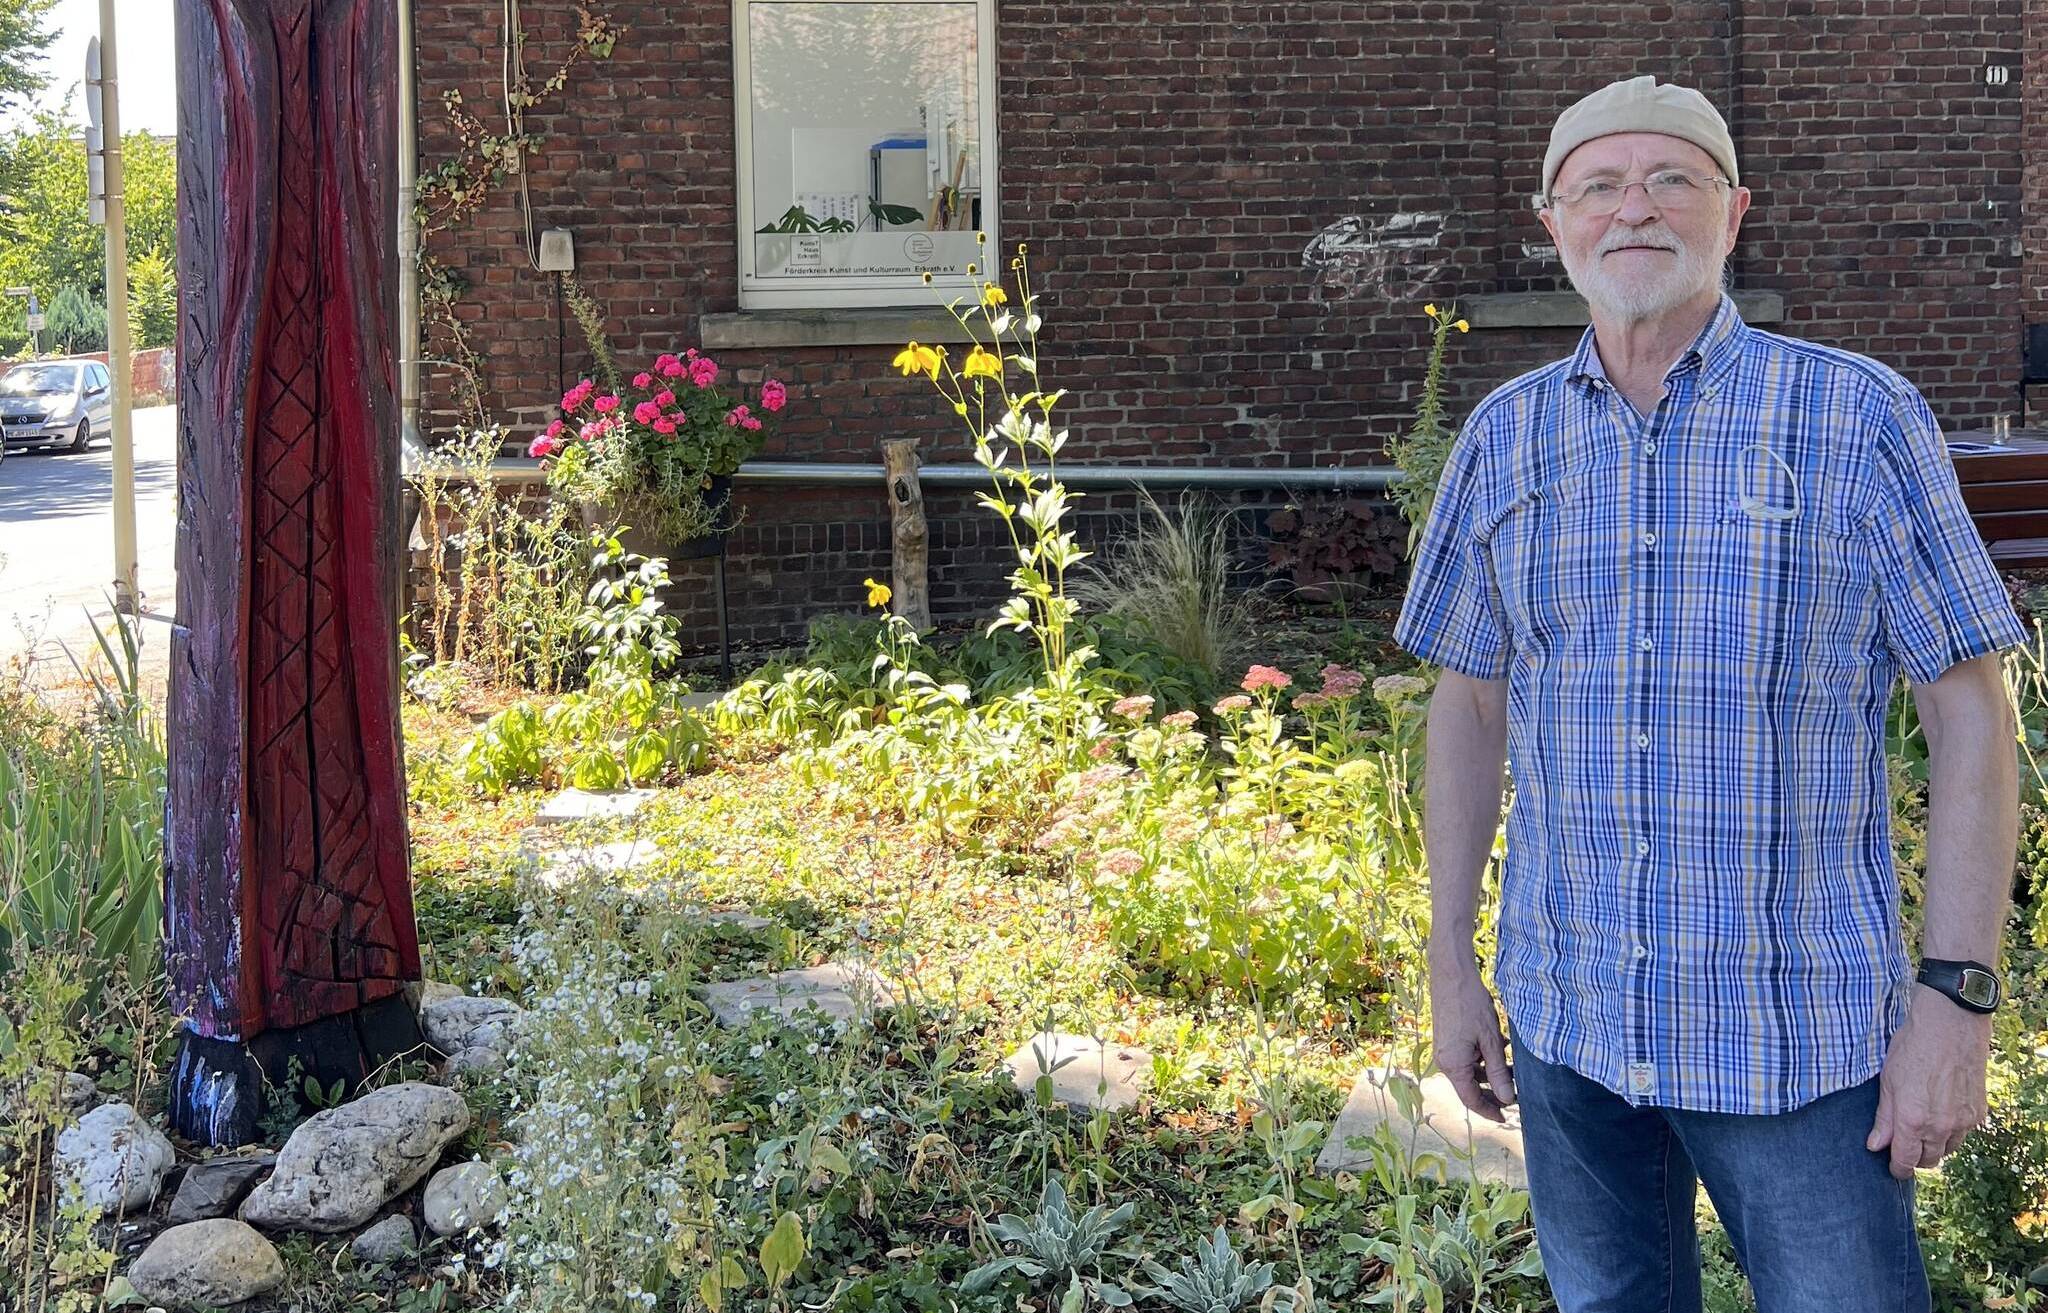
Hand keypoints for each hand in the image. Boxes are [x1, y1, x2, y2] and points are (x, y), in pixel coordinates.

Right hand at [1429, 956, 1515, 1121]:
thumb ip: (1499, 1072)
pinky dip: (1483, 1060)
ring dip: (1491, 1074)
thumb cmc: (1470, 1005)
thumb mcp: (1490, 1040)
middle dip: (1492, 1094)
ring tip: (1514, 1070)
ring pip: (1470, 1072)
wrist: (1451, 975)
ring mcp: (1445, 1050)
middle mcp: (1445, 1061)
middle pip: (1470, 1088)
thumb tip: (1507, 1098)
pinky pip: (1467, 1059)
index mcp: (1453, 1065)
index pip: (1471, 1099)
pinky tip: (1501, 1050)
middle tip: (1515, 1097)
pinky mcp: (1448, 1040)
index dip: (1489, 1111)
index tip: (1505, 1119)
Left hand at [1867, 984, 1993, 1180]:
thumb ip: (1883, 1118)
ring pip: (1947, 1149)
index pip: (1905, 1161)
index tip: (1893, 1168)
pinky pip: (1963, 1134)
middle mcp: (1940, 1127)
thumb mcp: (1887, 1081)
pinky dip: (1952, 1132)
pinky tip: (1942, 1116)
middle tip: (1905, 1146)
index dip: (1897, 1168)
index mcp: (1912, 1120)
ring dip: (1934, 1147)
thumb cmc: (1912, 1049)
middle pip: (1928, 1160)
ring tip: (1922, 1131)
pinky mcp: (1978, 1113)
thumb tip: (1875, 1145)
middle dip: (1915, 1158)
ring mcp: (1962, 1121)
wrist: (1950, 1027)